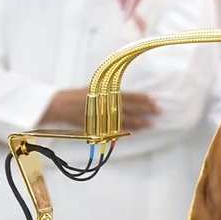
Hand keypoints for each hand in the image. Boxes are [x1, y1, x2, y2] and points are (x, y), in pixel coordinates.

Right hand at [41, 89, 160, 130]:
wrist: (61, 105)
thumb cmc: (77, 96)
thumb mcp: (95, 88)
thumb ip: (109, 91)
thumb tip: (122, 93)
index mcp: (108, 93)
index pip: (130, 96)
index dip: (143, 98)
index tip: (154, 100)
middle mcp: (108, 104)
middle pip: (132, 107)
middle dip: (147, 109)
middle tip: (159, 111)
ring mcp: (104, 116)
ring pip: (127, 120)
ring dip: (141, 122)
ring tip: (152, 123)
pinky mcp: (100, 126)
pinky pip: (117, 129)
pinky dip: (128, 130)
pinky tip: (137, 131)